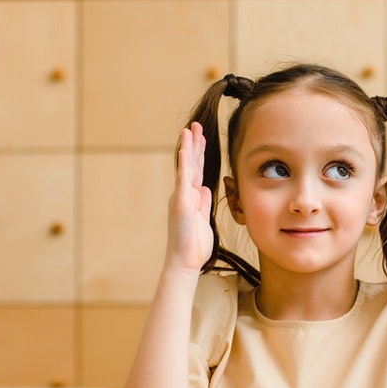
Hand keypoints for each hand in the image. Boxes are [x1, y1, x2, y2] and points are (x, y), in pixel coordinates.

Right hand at [164, 122, 213, 272]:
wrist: (185, 261)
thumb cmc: (194, 244)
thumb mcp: (203, 219)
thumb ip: (203, 203)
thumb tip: (205, 189)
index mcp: (191, 198)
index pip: (197, 171)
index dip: (200, 154)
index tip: (202, 138)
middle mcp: (184, 194)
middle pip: (192, 165)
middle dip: (194, 144)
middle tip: (195, 125)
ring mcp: (181, 197)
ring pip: (186, 168)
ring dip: (189, 148)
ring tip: (189, 129)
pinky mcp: (181, 203)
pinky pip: (183, 179)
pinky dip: (185, 163)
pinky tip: (186, 149)